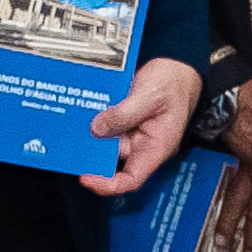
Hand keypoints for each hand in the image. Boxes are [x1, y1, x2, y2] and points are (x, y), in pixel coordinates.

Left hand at [73, 56, 204, 200]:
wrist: (177, 66)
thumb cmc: (175, 83)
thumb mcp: (150, 96)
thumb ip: (124, 114)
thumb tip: (97, 128)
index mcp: (157, 147)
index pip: (132, 179)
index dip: (108, 184)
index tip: (87, 178)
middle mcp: (143, 145)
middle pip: (113, 161)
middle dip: (93, 154)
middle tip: (74, 143)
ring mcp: (132, 134)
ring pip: (105, 142)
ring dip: (91, 135)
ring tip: (76, 124)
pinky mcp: (123, 122)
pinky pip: (105, 127)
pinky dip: (94, 121)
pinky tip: (83, 112)